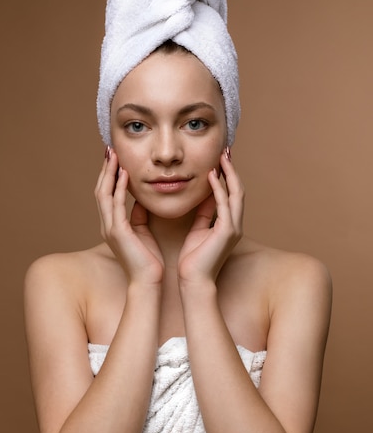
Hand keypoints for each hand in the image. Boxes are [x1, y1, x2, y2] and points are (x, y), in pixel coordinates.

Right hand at [95, 149, 163, 284]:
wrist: (147, 282)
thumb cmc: (148, 260)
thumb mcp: (142, 232)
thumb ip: (139, 216)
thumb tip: (141, 200)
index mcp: (112, 225)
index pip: (107, 194)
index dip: (109, 175)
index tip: (114, 158)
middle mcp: (106, 225)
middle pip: (100, 190)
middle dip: (105, 169)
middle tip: (109, 149)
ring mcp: (110, 228)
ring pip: (104, 194)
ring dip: (108, 173)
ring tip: (113, 155)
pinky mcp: (118, 232)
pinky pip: (116, 205)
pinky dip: (118, 188)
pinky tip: (123, 174)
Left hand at [178, 150, 243, 284]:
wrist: (194, 281)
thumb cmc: (193, 260)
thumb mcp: (198, 231)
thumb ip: (203, 215)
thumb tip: (203, 198)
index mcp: (228, 225)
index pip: (232, 194)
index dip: (227, 176)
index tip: (220, 159)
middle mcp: (235, 224)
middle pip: (238, 190)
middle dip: (232, 170)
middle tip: (225, 151)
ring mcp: (233, 228)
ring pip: (236, 194)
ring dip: (229, 174)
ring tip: (221, 157)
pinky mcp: (227, 231)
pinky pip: (225, 204)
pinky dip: (219, 188)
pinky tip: (212, 175)